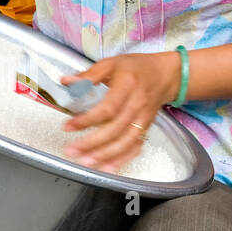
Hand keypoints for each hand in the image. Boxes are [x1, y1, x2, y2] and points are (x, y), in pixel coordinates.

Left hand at [59, 51, 181, 171]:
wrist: (164, 75)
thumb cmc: (136, 68)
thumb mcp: (111, 63)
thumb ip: (89, 75)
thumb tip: (66, 81)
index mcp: (127, 86)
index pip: (107, 108)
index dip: (87, 120)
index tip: (68, 126)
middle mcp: (137, 105)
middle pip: (115, 129)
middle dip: (92, 143)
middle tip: (71, 150)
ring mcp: (143, 119)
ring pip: (125, 142)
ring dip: (105, 155)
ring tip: (85, 162)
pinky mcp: (146, 129)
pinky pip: (135, 148)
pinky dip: (122, 160)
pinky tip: (107, 167)